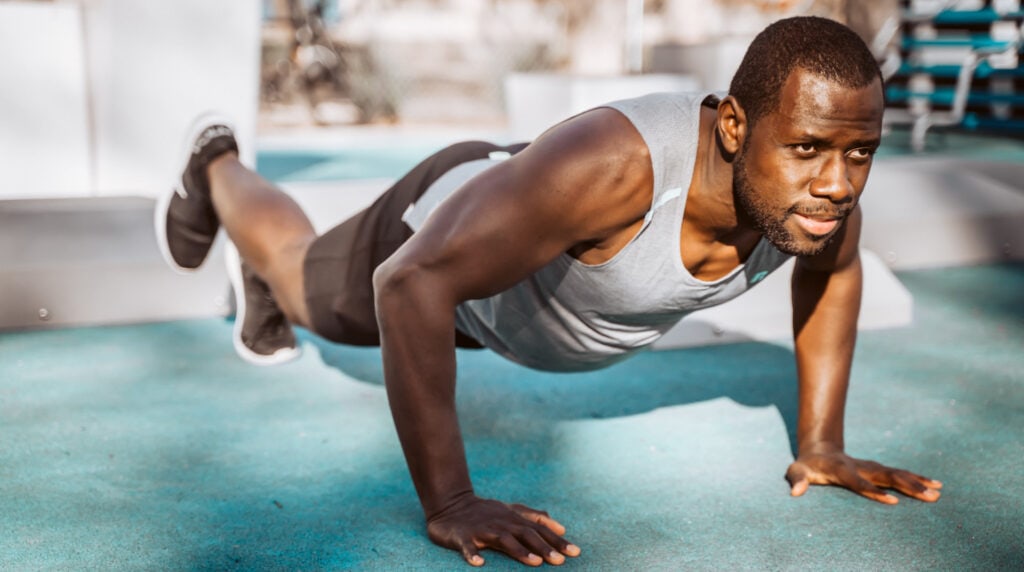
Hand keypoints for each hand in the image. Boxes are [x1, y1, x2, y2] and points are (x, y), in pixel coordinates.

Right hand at [426, 494, 580, 566]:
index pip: (539, 529)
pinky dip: (472, 554)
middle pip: (526, 534)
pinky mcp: (463, 537)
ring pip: (503, 539)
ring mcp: (482, 530)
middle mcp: (501, 523)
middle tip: (561, 561)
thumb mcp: (511, 511)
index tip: (575, 552)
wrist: (450, 505)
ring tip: (535, 562)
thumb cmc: (485, 512)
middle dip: (544, 547)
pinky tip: (479, 563)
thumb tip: (560, 527)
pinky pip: (467, 546)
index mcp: (513, 519)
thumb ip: (535, 517)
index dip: (557, 540)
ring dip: (518, 551)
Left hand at [786, 446, 942, 503]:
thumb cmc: (806, 466)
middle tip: (929, 496)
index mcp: (841, 469)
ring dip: (917, 483)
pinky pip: (899, 474)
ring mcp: (870, 466)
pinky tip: (935, 485)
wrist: (818, 449)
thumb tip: (796, 492)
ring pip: (896, 474)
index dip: (873, 491)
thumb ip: (796, 480)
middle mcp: (860, 466)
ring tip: (938, 492)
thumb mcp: (795, 471)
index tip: (893, 501)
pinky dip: (917, 478)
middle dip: (908, 486)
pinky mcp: (877, 469)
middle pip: (885, 476)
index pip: (858, 482)